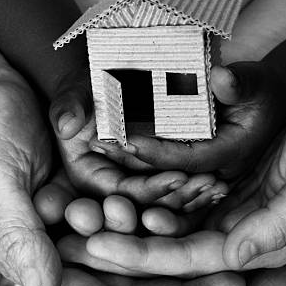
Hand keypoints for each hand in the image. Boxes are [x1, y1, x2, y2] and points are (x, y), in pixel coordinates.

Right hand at [0, 73, 246, 285]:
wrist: (2, 88)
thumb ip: (18, 236)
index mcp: (42, 260)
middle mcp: (74, 248)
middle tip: (233, 283)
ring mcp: (96, 221)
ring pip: (148, 249)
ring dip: (189, 249)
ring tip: (233, 247)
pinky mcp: (110, 190)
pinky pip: (150, 207)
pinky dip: (178, 205)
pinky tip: (208, 196)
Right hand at [47, 75, 227, 209]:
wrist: (107, 82)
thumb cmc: (89, 86)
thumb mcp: (77, 89)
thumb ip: (69, 105)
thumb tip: (66, 124)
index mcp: (89, 175)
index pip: (121, 192)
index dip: (149, 188)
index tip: (179, 176)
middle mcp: (112, 187)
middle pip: (147, 203)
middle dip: (178, 198)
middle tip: (210, 185)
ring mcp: (135, 185)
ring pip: (164, 202)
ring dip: (192, 197)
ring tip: (218, 186)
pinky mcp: (154, 179)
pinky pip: (175, 191)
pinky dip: (194, 190)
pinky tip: (219, 185)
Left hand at [88, 62, 285, 180]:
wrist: (274, 100)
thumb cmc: (265, 90)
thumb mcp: (257, 83)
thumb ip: (240, 84)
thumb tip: (220, 77)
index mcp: (232, 154)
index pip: (189, 160)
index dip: (158, 153)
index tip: (127, 142)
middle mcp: (217, 169)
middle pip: (171, 171)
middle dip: (135, 159)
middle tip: (101, 144)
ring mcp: (206, 169)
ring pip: (166, 171)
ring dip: (134, 158)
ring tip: (101, 141)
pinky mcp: (199, 163)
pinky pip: (169, 163)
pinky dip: (144, 152)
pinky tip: (117, 139)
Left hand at [104, 177, 285, 285]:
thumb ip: (285, 224)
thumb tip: (240, 257)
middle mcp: (257, 245)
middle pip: (199, 279)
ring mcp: (238, 221)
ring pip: (183, 246)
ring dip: (141, 252)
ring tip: (96, 250)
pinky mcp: (226, 195)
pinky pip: (183, 210)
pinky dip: (152, 214)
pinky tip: (120, 212)